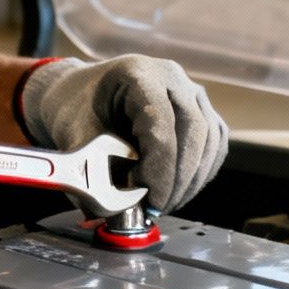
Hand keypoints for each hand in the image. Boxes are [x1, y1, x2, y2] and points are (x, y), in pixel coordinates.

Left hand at [18, 56, 228, 211]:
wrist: (83, 96)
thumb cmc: (78, 111)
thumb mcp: (74, 138)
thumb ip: (93, 173)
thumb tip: (116, 213)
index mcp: (137, 75)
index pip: (161, 125)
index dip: (160, 170)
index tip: (150, 203)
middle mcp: (171, 77)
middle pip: (193, 132)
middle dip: (178, 180)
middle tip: (156, 209)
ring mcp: (191, 92)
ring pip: (210, 140)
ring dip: (191, 181)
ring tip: (164, 203)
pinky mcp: (202, 110)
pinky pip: (215, 145)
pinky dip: (201, 173)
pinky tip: (179, 191)